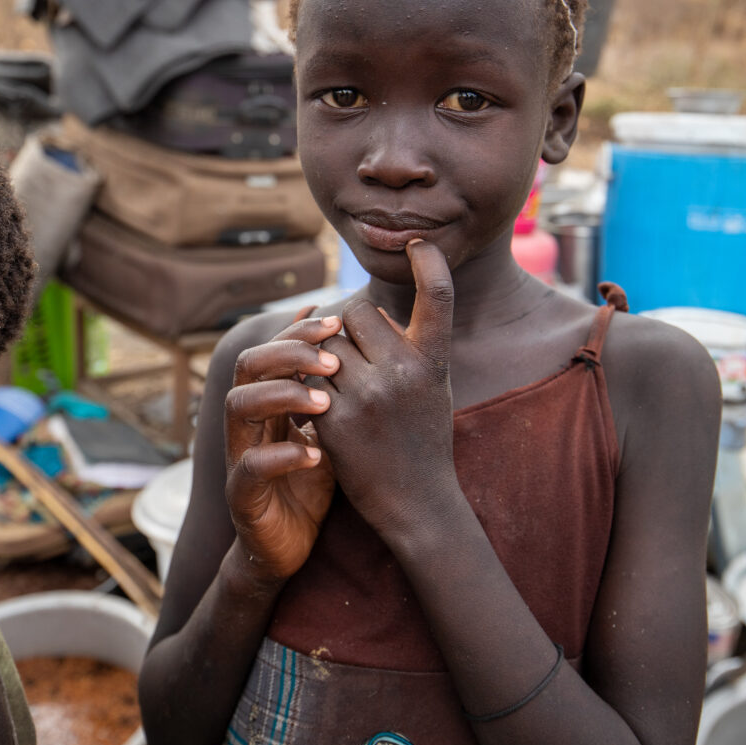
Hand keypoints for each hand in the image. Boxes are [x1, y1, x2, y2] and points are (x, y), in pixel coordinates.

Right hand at [225, 316, 341, 580]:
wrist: (290, 547)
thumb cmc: (311, 482)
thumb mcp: (329, 430)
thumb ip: (334, 391)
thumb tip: (351, 340)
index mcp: (267, 403)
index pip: (271, 351)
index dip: (298, 333)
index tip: (336, 322)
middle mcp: (247, 423)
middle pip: (248, 367)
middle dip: (288, 355)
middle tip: (333, 361)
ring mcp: (239, 457)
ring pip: (238, 407)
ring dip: (281, 396)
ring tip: (324, 402)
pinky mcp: (242, 496)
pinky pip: (250, 466)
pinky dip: (282, 456)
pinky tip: (316, 455)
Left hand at [308, 240, 457, 540]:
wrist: (417, 503)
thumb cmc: (424, 439)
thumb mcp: (433, 387)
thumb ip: (408, 347)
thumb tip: (367, 312)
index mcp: (433, 361)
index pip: (438, 295)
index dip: (430, 262)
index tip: (417, 242)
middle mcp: (404, 371)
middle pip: (354, 312)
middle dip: (345, 324)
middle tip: (348, 349)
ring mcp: (368, 395)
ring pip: (324, 343)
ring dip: (322, 355)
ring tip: (332, 378)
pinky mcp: (335, 419)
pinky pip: (307, 378)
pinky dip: (307, 385)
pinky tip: (317, 404)